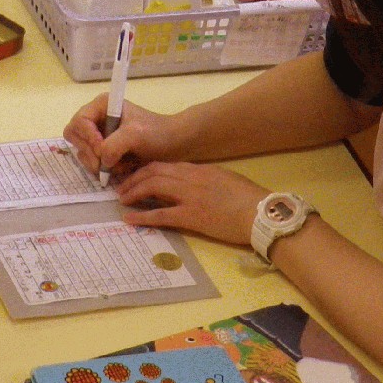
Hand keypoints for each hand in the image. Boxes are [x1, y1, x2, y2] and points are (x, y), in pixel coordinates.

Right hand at [64, 95, 186, 178]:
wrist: (173, 145)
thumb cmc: (156, 133)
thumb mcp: (135, 134)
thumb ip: (114, 144)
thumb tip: (102, 160)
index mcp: (102, 106)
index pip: (79, 121)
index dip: (87, 137)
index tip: (101, 148)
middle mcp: (96, 119)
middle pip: (75, 138)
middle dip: (89, 153)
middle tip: (104, 163)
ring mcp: (99, 136)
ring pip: (83, 153)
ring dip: (98, 163)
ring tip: (120, 165)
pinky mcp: (104, 151)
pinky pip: (93, 163)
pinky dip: (105, 169)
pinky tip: (122, 167)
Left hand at [114, 161, 267, 248]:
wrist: (261, 213)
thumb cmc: (247, 198)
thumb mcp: (223, 179)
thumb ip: (203, 178)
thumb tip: (186, 182)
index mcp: (198, 169)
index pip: (164, 164)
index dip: (145, 170)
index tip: (134, 176)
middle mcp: (190, 178)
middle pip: (153, 172)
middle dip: (133, 178)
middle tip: (121, 188)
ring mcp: (190, 196)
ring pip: (152, 187)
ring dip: (133, 192)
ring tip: (122, 199)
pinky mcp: (192, 216)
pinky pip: (160, 214)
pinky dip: (142, 215)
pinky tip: (129, 218)